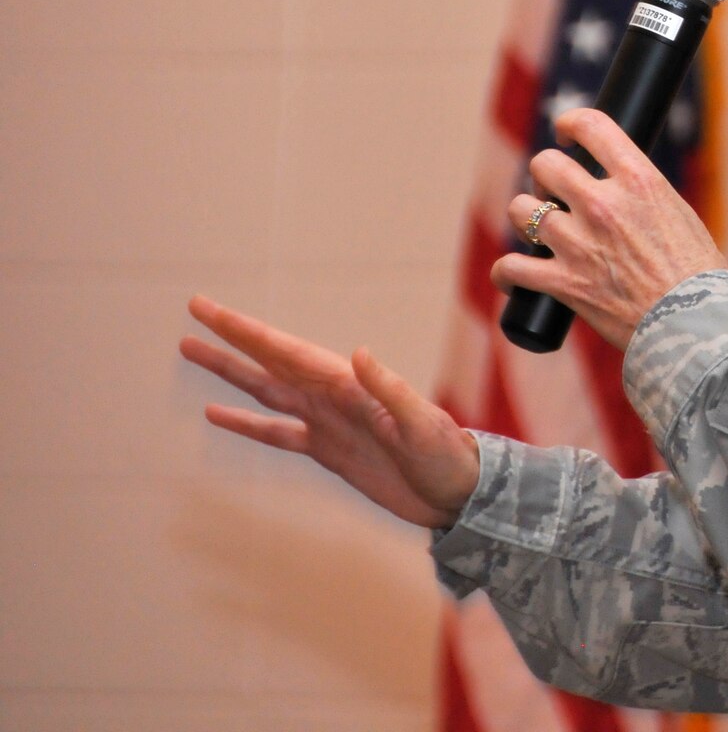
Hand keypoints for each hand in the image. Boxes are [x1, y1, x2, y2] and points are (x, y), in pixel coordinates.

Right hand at [180, 296, 479, 528]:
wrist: (457, 493)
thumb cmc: (446, 457)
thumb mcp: (423, 425)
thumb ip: (391, 390)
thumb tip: (360, 353)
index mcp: (350, 385)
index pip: (287, 351)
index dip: (248, 332)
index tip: (212, 311)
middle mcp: (333, 397)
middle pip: (270, 360)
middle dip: (232, 338)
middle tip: (195, 311)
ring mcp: (327, 422)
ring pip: (267, 390)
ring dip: (231, 372)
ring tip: (193, 350)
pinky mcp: (328, 450)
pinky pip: (277, 432)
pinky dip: (247, 422)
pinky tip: (218, 413)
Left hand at [493, 108, 727, 350]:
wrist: (696, 325)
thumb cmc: (698, 274)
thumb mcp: (678, 214)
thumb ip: (642, 195)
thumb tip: (617, 188)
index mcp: (638, 180)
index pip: (591, 126)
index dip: (570, 123)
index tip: (565, 133)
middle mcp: (603, 204)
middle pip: (546, 164)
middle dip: (546, 175)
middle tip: (555, 191)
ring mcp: (578, 243)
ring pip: (521, 210)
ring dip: (525, 216)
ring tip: (538, 228)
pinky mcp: (563, 283)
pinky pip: (511, 267)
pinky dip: (507, 273)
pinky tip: (511, 275)